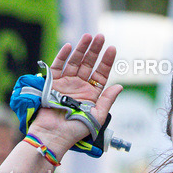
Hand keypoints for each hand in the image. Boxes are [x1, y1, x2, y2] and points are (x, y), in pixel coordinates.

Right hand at [26, 33, 122, 153]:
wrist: (54, 135)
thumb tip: (120, 86)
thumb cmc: (76, 129)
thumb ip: (107, 100)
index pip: (101, 74)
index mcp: (92, 94)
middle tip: (100, 37)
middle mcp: (79, 86)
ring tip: (88, 37)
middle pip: (88, 64)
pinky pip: (57, 66)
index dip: (106, 61)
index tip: (112, 49)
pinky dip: (62, 56)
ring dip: (81, 49)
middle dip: (95, 50)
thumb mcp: (97, 116)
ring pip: (74, 62)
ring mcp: (66, 83)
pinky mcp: (53, 83)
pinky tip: (69, 46)